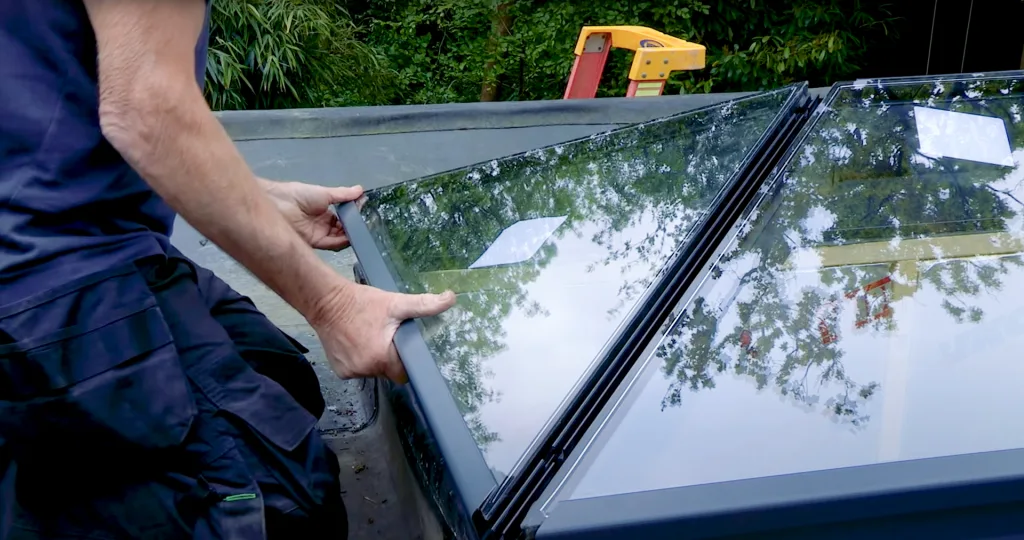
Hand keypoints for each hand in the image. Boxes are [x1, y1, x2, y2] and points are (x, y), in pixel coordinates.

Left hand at [262, 179, 363, 249]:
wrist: (279, 204)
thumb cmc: (298, 195)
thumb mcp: (324, 193)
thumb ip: (343, 194)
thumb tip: (360, 190)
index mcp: (323, 211)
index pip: (342, 217)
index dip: (353, 216)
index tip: (364, 213)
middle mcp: (321, 224)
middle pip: (342, 230)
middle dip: (353, 227)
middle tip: (365, 224)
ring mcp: (319, 234)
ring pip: (339, 238)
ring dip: (350, 235)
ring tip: (361, 229)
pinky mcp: (316, 242)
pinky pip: (333, 244)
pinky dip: (343, 241)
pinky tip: (352, 236)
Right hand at [312, 283, 456, 382]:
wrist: (325, 301)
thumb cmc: (361, 303)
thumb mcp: (396, 303)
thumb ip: (425, 304)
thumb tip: (450, 299)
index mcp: (381, 358)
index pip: (403, 373)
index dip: (407, 362)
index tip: (405, 349)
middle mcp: (365, 369)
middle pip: (388, 372)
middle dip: (391, 358)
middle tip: (386, 337)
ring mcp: (350, 372)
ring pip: (373, 372)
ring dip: (375, 359)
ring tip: (371, 337)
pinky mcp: (339, 371)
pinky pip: (357, 370)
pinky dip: (360, 360)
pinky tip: (358, 343)